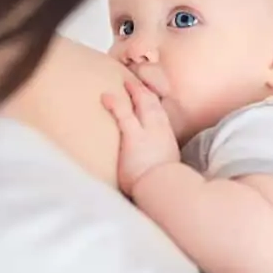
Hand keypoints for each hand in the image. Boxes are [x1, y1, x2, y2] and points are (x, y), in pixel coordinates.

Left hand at [102, 80, 179, 195]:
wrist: (164, 190)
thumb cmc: (163, 186)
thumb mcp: (165, 171)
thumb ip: (157, 163)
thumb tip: (149, 165)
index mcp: (167, 139)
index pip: (161, 115)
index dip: (154, 103)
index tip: (148, 96)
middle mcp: (161, 131)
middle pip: (154, 104)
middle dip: (145, 91)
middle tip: (135, 82)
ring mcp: (149, 132)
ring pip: (143, 103)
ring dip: (134, 91)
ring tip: (124, 82)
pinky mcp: (134, 137)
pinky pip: (124, 115)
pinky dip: (115, 104)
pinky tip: (105, 96)